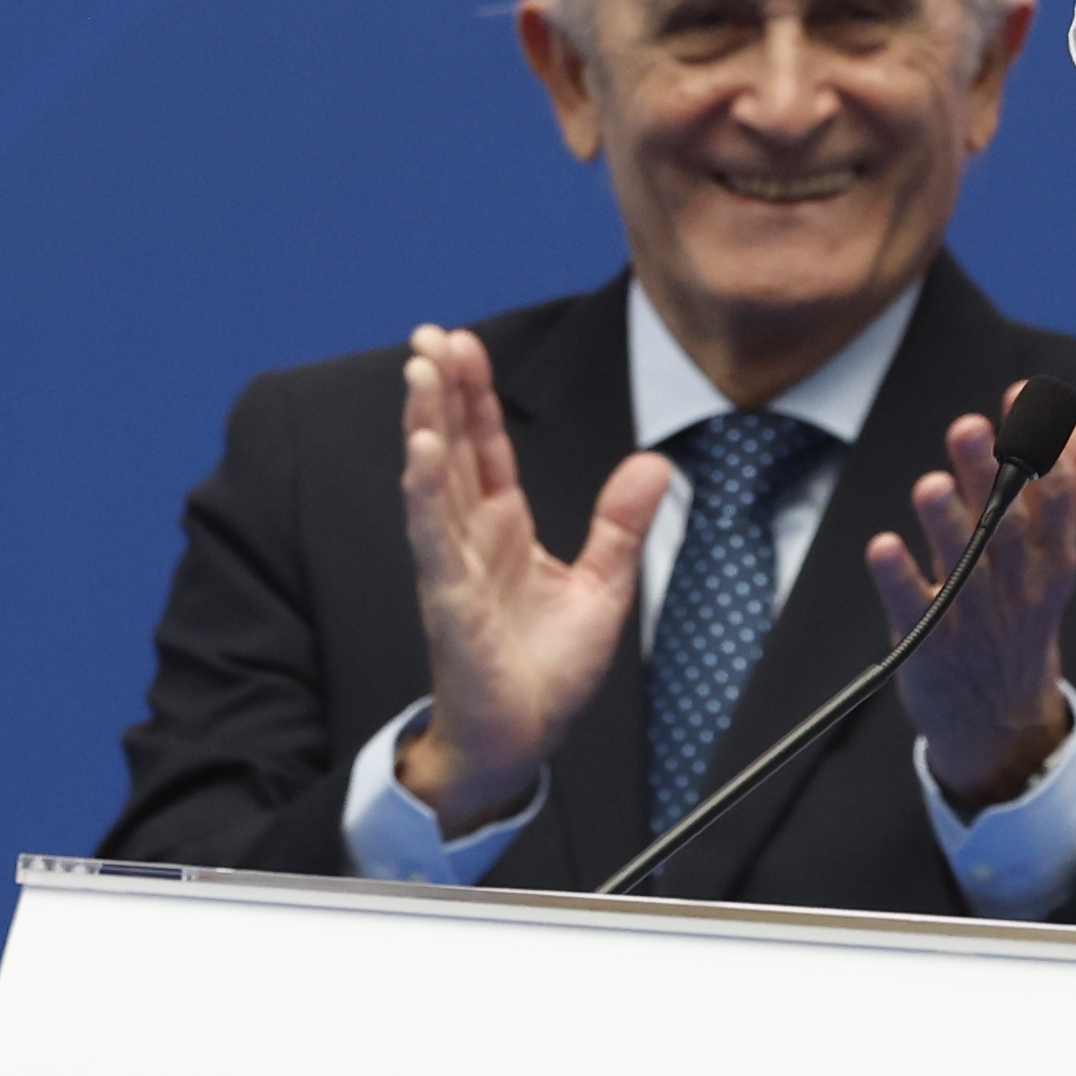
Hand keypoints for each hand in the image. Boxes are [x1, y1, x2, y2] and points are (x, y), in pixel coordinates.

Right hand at [394, 323, 664, 825]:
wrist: (520, 742)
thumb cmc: (545, 674)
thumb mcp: (602, 588)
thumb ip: (621, 526)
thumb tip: (655, 464)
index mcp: (502, 529)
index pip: (484, 446)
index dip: (473, 394)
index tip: (461, 341)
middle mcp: (469, 538)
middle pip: (451, 447)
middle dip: (439, 388)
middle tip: (427, 333)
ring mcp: (454, 566)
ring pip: (434, 480)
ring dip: (425, 422)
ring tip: (419, 369)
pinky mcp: (450, 600)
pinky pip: (434, 536)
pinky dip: (426, 490)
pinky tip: (420, 448)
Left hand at [871, 386, 1075, 805]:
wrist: (1002, 716)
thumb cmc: (1024, 604)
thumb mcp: (1057, 541)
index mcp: (1053, 552)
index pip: (1056, 494)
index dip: (1039, 444)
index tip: (1022, 395)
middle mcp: (1019, 582)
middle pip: (1006, 525)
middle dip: (988, 475)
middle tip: (967, 427)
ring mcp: (976, 617)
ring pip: (965, 565)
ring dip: (946, 524)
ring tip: (928, 485)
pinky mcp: (931, 646)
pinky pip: (916, 611)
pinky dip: (900, 579)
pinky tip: (882, 548)